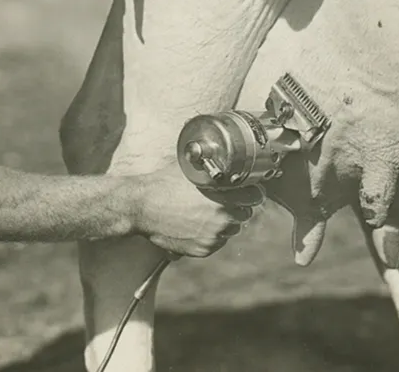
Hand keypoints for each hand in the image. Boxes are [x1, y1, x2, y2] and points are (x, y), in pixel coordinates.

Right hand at [134, 162, 263, 257]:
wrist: (142, 207)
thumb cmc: (164, 182)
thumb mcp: (191, 165)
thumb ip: (212, 162)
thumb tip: (224, 150)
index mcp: (223, 195)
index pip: (256, 196)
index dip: (252, 192)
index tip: (246, 190)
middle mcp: (222, 217)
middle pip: (245, 214)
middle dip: (238, 207)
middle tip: (224, 201)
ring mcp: (213, 236)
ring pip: (232, 230)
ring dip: (226, 222)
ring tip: (207, 213)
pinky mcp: (203, 249)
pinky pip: (217, 242)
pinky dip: (212, 235)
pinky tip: (198, 223)